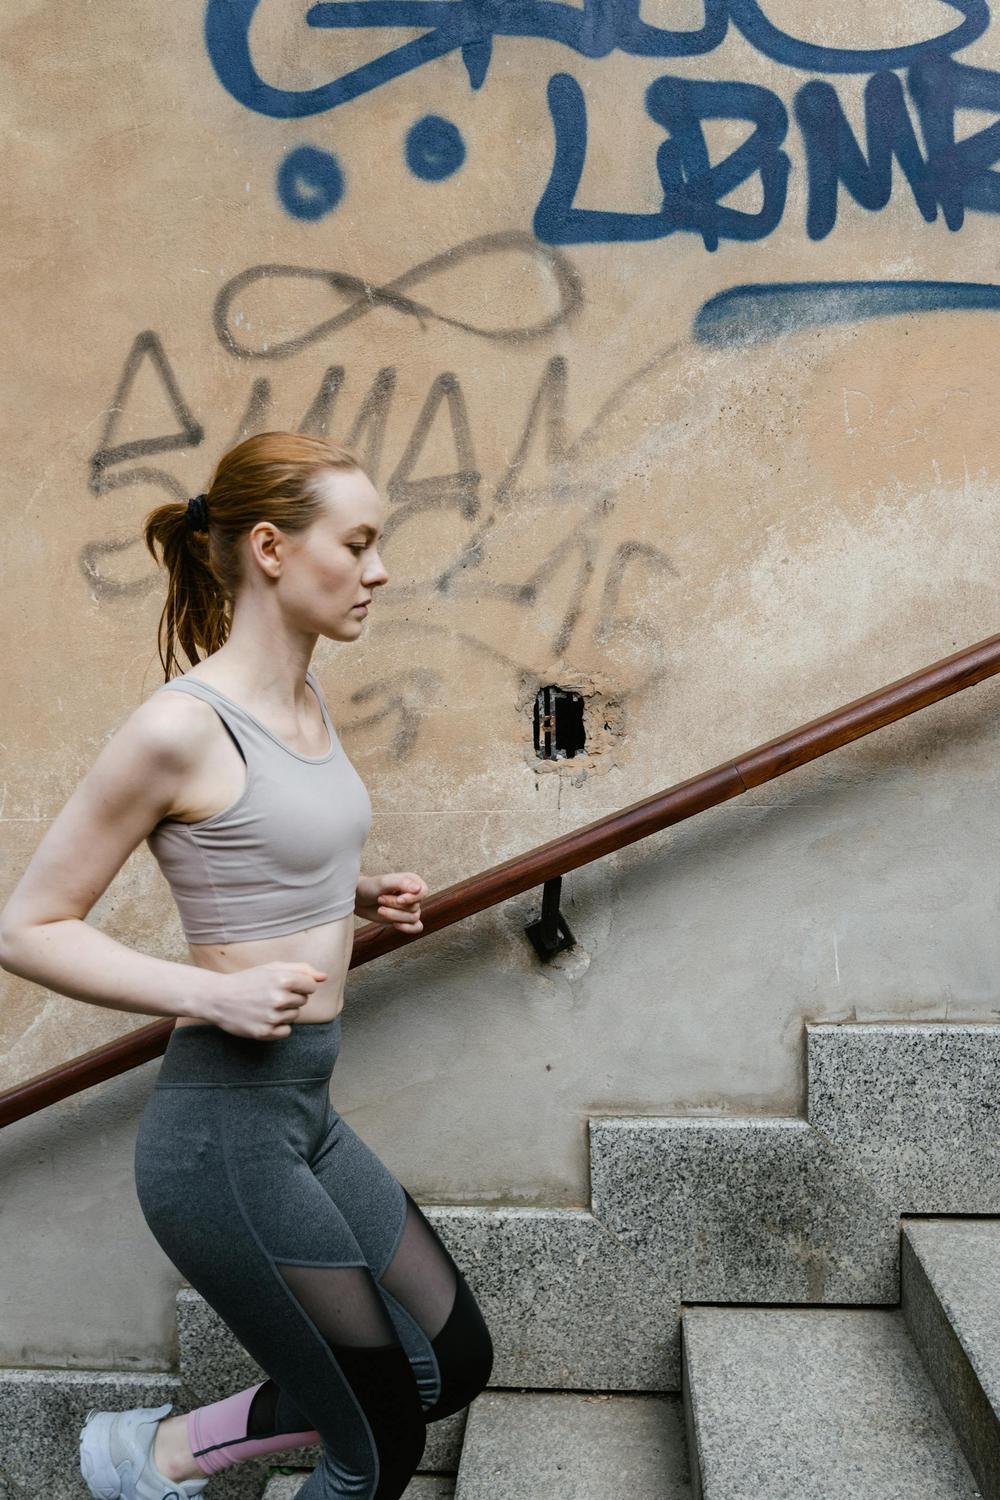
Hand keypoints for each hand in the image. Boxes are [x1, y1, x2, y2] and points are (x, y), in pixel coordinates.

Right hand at [206, 961, 327, 1039]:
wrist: (219, 998)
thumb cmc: (248, 980)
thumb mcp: (272, 968)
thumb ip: (302, 969)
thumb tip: (324, 977)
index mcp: (283, 979)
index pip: (312, 986)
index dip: (301, 985)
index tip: (286, 985)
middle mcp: (278, 998)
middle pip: (303, 1001)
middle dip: (291, 998)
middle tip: (270, 995)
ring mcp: (271, 1017)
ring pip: (295, 1016)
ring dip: (284, 1012)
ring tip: (265, 1006)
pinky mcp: (264, 1033)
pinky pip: (286, 1031)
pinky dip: (278, 1027)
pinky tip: (264, 1018)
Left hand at [355, 872, 427, 933]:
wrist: (359, 899)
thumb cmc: (370, 886)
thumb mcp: (384, 881)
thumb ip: (401, 883)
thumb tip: (418, 889)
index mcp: (412, 881)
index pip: (423, 891)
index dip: (412, 898)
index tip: (399, 899)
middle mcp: (414, 894)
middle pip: (415, 907)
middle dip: (395, 905)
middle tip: (380, 899)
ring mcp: (410, 908)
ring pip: (413, 918)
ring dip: (394, 915)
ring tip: (380, 909)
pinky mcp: (405, 920)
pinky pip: (416, 927)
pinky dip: (407, 928)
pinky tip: (395, 924)